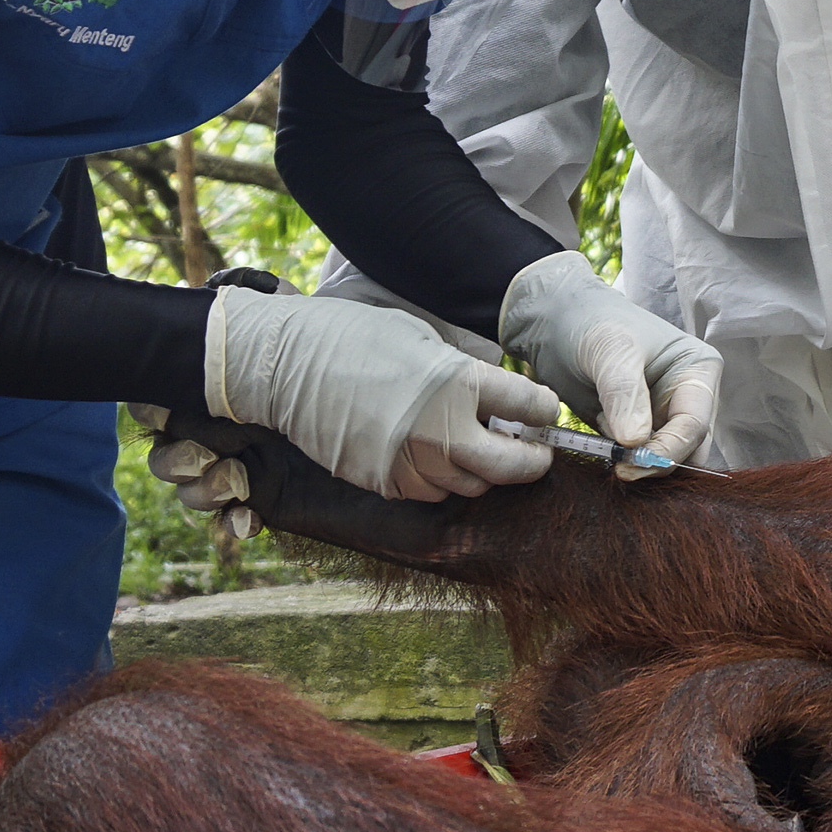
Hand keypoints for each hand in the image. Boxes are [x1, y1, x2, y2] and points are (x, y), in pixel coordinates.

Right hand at [202, 284, 556, 499]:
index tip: (546, 410)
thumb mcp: (421, 340)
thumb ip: (463, 374)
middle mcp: (441, 432)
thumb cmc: (352, 339)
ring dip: (484, 470)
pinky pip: (430, 492)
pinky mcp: (385, 483)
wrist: (286, 366)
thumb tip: (495, 397)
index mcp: (458, 384)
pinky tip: (437, 457)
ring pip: (471, 486)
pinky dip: (442, 479)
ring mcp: (411, 464)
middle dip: (532, 461)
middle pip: (511, 465)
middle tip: (537, 451)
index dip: (544, 410)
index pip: (529, 407)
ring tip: (481, 449)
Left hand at [496, 251, 723, 475]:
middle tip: (618, 467)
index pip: (694, 425)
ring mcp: (662, 416)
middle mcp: (687, 397)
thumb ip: (624, 394)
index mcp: (697, 370)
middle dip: (653, 462)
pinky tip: (599, 447)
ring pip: (663, 459)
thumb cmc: (590, 322)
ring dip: (637, 464)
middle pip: (687, 449)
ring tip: (603, 446)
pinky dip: (621, 461)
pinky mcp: (637, 430)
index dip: (666, 450)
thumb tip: (636, 443)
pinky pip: (639, 460)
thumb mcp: (609, 350)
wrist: (554, 321)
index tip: (629, 464)